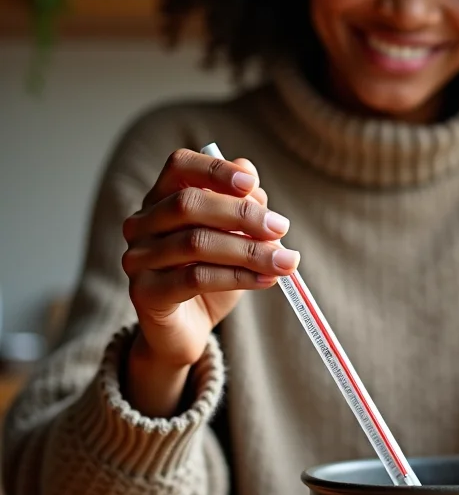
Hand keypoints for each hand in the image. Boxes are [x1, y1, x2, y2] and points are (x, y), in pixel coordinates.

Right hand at [122, 148, 299, 369]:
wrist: (188, 329)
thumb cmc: (214, 272)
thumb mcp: (235, 236)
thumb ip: (243, 206)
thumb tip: (255, 187)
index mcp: (162, 197)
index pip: (180, 166)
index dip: (215, 170)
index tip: (252, 184)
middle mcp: (142, 222)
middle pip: (189, 203)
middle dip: (242, 214)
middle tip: (281, 228)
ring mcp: (138, 258)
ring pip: (196, 243)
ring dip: (249, 251)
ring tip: (284, 262)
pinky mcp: (145, 293)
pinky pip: (195, 278)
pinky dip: (238, 277)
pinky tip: (266, 280)